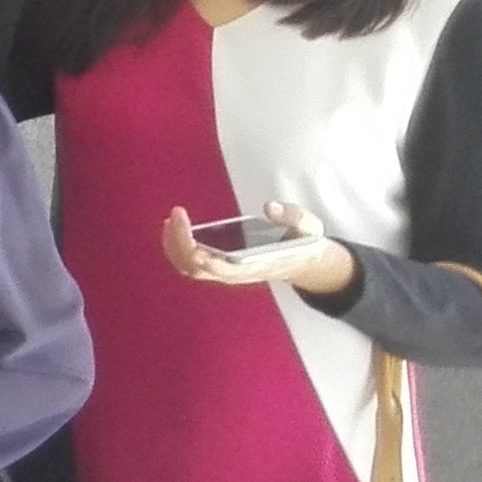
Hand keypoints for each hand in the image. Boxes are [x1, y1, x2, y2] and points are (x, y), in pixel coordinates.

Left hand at [165, 201, 352, 294]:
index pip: (227, 270)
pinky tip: (174, 227)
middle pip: (198, 268)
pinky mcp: (219, 265)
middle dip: (182, 244)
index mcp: (258, 265)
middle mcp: (237, 273)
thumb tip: (270, 209)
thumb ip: (295, 218)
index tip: (195, 245)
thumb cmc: (302, 244)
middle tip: (177, 215)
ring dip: (174, 246)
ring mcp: (225, 271)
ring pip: (189, 268)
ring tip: (172, 220)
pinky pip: (189, 263)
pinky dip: (177, 247)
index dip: (207, 260)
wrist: (301, 262)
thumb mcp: (309, 229)